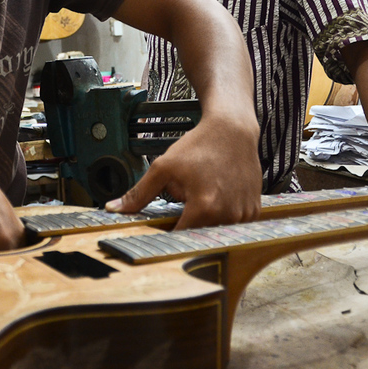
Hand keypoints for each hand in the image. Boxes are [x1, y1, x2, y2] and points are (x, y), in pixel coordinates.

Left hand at [105, 115, 260, 228]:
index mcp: (205, 207)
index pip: (181, 237)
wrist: (233, 130)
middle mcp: (228, 215)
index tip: (163, 228)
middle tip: (187, 200)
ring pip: (217, 229)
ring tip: (205, 193)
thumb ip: (139, 193)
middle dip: (189, 222)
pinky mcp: (254, 210)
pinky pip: (234, 223)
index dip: (169, 233)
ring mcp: (244, 214)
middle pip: (199, 234)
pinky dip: (224, 214)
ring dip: (207, 218)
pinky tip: (219, 193)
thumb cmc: (199, 145)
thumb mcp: (163, 167)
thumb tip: (113, 209)